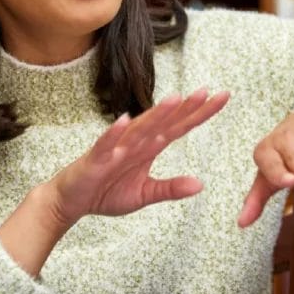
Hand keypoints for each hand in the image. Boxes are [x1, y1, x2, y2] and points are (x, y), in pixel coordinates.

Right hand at [53, 89, 229, 224]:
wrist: (72, 201)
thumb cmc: (107, 192)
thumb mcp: (145, 194)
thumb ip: (170, 189)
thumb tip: (201, 185)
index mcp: (149, 147)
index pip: (180, 127)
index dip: (200, 113)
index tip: (222, 98)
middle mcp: (136, 141)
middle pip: (165, 122)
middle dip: (185, 108)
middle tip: (207, 92)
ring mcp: (116, 147)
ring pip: (139, 128)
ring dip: (156, 114)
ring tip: (175, 99)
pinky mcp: (96, 158)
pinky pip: (106, 144)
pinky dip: (114, 133)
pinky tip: (125, 120)